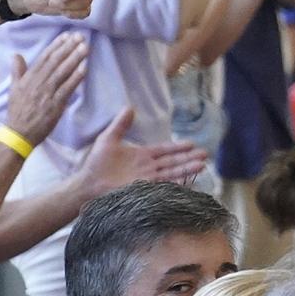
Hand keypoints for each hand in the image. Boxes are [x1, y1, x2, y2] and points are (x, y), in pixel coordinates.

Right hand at [1, 35, 88, 145]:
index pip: (44, 58)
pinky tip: (85, 68)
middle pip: (55, 61)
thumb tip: (16, 55)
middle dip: (68, 48)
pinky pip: (67, 88)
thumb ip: (17, 71)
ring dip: (74, 59)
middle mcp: (37, 83)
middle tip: (80, 36)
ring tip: (85, 47)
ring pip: (62, 72)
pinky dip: (76, 78)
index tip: (67, 35)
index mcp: (28, 78)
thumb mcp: (14, 89)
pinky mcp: (55, 104)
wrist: (19, 133)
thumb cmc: (18, 112)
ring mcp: (46, 93)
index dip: (56, 46)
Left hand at [73, 108, 210, 198]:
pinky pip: (163, 185)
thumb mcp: (108, 138)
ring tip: (202, 165)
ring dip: (187, 169)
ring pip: (172, 172)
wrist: (88, 183)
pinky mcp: (144, 188)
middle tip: (205, 154)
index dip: (178, 147)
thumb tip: (130, 106)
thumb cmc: (97, 163)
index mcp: (143, 155)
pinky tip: (187, 181)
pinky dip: (175, 183)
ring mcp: (148, 178)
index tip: (191, 143)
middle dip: (189, 158)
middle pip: (173, 162)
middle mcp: (149, 167)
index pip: (165, 150)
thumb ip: (121, 124)